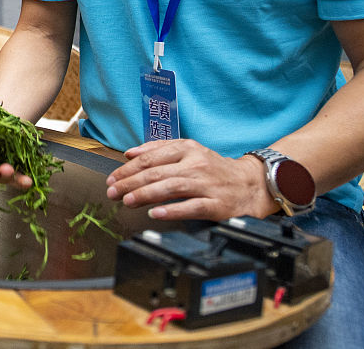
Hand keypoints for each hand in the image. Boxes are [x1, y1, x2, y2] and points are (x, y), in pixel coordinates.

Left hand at [105, 139, 275, 220]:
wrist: (251, 183)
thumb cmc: (214, 168)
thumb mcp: (188, 150)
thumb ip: (159, 149)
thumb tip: (129, 153)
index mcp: (187, 149)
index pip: (150, 157)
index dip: (128, 169)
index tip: (112, 179)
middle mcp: (196, 164)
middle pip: (157, 172)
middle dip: (130, 183)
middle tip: (113, 192)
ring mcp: (207, 184)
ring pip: (171, 187)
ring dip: (145, 194)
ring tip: (127, 201)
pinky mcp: (217, 204)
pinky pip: (191, 207)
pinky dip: (172, 210)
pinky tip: (155, 213)